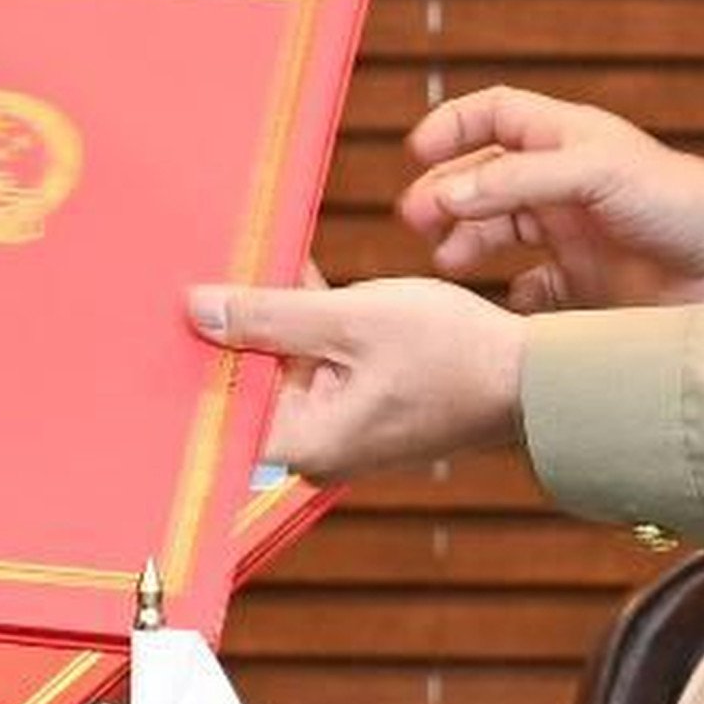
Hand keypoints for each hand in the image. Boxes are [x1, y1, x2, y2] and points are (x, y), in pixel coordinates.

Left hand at [187, 277, 527, 481]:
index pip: (219, 403)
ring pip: (282, 365)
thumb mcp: (351, 317)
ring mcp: (338, 428)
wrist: (530, 375)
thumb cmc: (452, 353)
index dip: (196, 352)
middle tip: (207, 266)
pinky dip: (308, 322)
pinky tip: (296, 273)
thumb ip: (271, 314)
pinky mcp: (358, 406)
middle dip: (235, 323)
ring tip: (253, 257)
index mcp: (303, 442)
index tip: (173, 306)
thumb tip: (198, 309)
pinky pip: (315, 362)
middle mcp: (314, 446)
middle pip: (248, 380)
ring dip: (274, 315)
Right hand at [396, 85, 703, 310]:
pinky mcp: (586, 289)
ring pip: (497, 235)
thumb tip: (449, 193)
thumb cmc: (688, 202)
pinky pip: (530, 293)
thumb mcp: (599, 173)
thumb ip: (520, 182)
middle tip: (416, 220)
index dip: (454, 126)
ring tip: (448, 262)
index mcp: (569, 141)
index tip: (417, 152)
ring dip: (465, 244)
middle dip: (444, 194)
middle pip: (483, 180)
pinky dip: (508, 300)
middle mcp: (566, 186)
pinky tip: (505, 306)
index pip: (497, 116)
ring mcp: (574, 238)